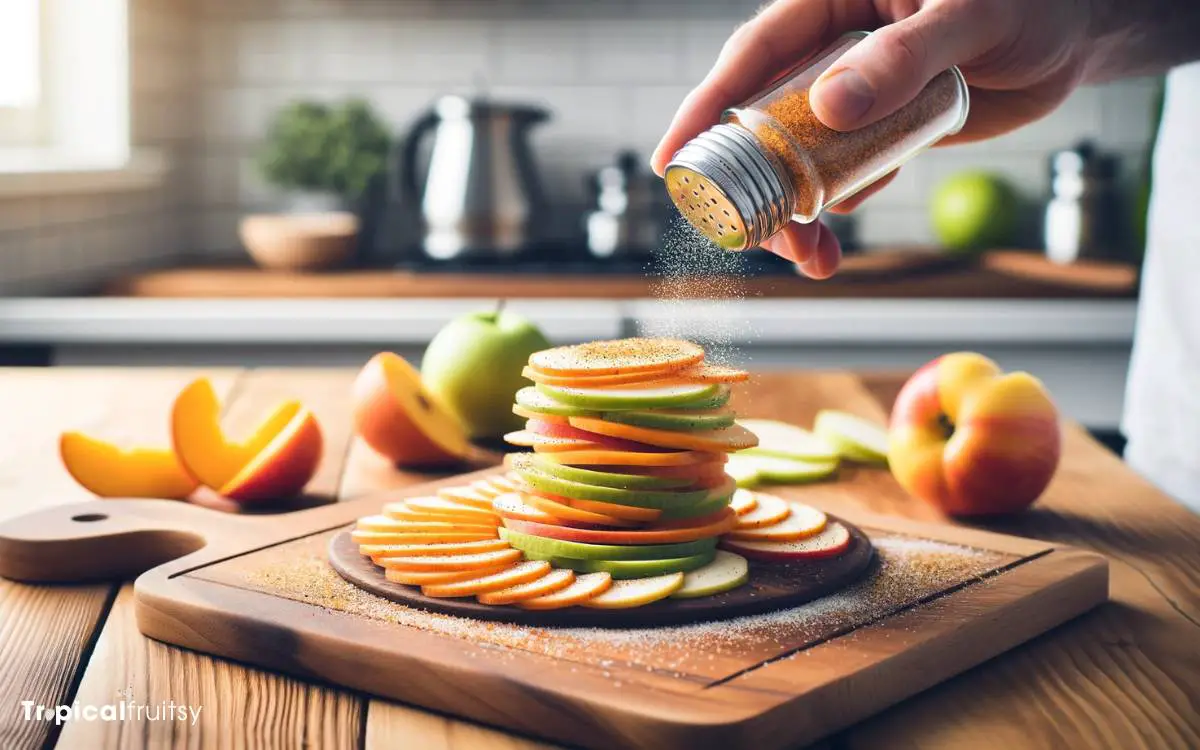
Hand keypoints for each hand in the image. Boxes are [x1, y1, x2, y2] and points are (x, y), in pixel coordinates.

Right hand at [651, 0, 1095, 277]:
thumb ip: (902, 57)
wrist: (1079, 33)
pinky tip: (837, 243)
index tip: (672, 164)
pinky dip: (832, 211)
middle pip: (763, 121)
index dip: (705, 110)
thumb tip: (828, 109)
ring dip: (793, 214)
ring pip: (797, 158)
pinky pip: (840, 173)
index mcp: (833, 2)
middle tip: (761, 243)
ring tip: (813, 260)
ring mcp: (853, 93)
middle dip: (754, 188)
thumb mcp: (968, 17)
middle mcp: (831, 49)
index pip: (753, 55)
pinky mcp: (878, 127)